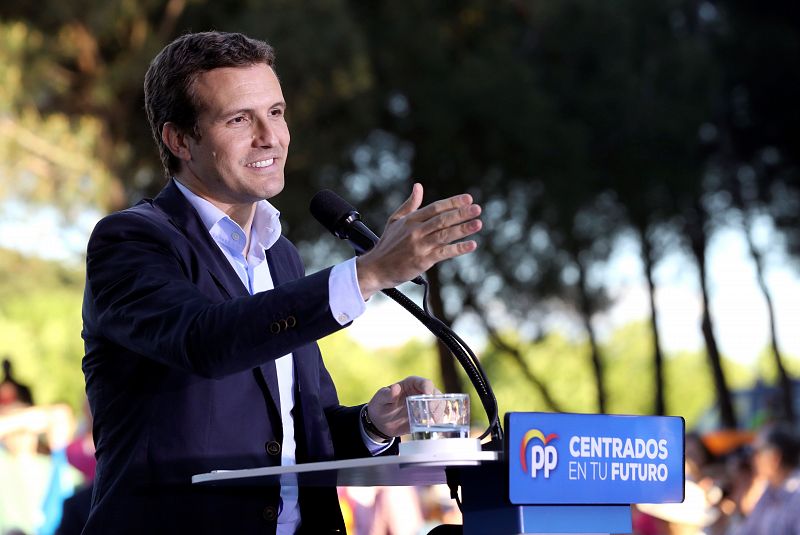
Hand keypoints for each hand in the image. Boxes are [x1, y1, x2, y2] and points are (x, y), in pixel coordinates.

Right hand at [356, 183, 481, 298]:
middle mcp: (415, 231)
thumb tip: (418, 186)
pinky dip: (458, 249)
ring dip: (463, 229)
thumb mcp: (395, 221)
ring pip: (444, 234)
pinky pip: (444, 253)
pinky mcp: (422, 261)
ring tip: (478, 223)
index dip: (452, 202)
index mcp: (410, 220)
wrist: (376, 268)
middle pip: (442, 219)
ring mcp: (419, 246)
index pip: (435, 207)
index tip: (468, 199)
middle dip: (461, 213)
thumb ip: (410, 204)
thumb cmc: (387, 245)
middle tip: (477, 209)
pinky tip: (471, 245)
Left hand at [366, 376, 439, 437]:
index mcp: (411, 384)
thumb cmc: (380, 406)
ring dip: (438, 414)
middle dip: (435, 403)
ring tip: (430, 422)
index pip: (425, 383)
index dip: (428, 388)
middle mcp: (421, 392)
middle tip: (429, 414)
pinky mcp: (426, 416)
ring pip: (439, 406)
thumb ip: (387, 394)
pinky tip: (432, 427)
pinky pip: (437, 417)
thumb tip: (396, 388)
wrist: (381, 422)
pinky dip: (438, 422)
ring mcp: (425, 404)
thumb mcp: (381, 399)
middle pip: (436, 394)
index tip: (427, 396)